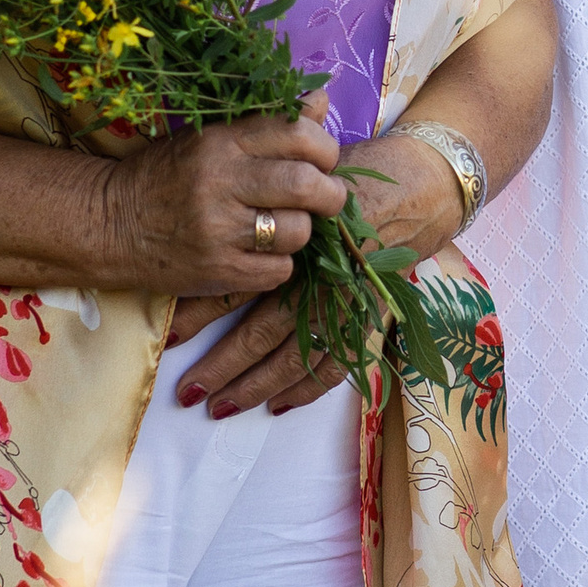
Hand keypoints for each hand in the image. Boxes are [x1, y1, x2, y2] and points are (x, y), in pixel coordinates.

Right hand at [104, 102, 346, 298]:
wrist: (110, 224)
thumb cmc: (167, 175)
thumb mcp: (209, 137)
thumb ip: (267, 123)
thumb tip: (321, 99)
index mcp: (220, 141)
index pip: (297, 134)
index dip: (325, 149)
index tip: (322, 161)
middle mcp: (220, 183)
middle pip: (306, 185)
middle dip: (330, 193)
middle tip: (326, 198)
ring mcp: (218, 231)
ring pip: (297, 231)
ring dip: (301, 230)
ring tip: (284, 226)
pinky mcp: (218, 271)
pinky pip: (280, 271)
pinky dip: (280, 263)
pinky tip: (261, 253)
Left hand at [167, 124, 470, 420]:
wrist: (419, 187)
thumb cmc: (352, 178)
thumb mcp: (300, 182)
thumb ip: (258, 208)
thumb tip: (201, 237)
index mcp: (297, 242)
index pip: (239, 284)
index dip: (201, 313)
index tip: (168, 339)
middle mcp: (323, 277)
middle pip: (263, 331)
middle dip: (222, 366)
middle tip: (187, 392)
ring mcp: (350, 303)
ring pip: (296, 357)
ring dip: (256, 386)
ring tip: (219, 408)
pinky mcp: (371, 318)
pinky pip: (338, 365)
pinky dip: (308, 389)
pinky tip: (278, 406)